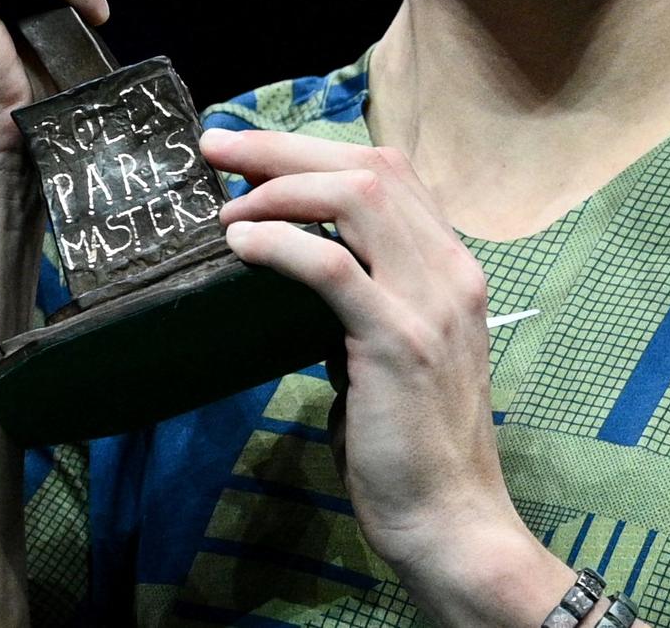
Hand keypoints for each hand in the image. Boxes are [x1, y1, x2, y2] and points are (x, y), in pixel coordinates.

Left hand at [200, 128, 534, 605]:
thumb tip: (295, 271)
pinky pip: (332, 268)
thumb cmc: (413, 447)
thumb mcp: (395, 352)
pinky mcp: (398, 342)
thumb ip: (362, 305)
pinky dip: (281, 242)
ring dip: (280, 186)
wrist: (452, 522)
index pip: (389, 171)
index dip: (315, 150)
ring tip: (226, 203)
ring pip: (357, 195)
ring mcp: (429, 303)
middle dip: (284, 148)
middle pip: (369, 167)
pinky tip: (241, 243)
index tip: (251, 152)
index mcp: (452, 268)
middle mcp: (450, 271)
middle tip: (217, 147)